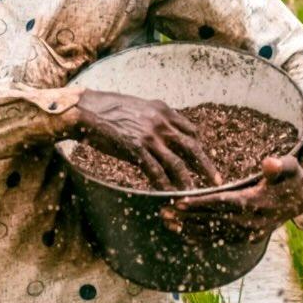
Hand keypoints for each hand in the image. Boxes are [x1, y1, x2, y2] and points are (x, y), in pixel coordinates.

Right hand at [62, 89, 221, 190]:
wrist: (86, 110)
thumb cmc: (108, 109)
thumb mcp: (138, 108)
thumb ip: (153, 120)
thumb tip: (162, 135)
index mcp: (163, 110)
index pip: (190, 130)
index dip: (199, 147)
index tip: (203, 159)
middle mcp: (161, 122)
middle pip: (192, 147)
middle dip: (206, 166)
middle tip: (216, 180)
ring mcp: (149, 136)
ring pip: (177, 163)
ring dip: (188, 181)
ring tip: (195, 194)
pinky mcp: (136, 149)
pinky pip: (156, 172)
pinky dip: (165, 185)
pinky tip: (169, 195)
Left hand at [161, 149, 302, 240]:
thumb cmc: (292, 177)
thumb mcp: (290, 166)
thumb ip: (279, 166)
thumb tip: (270, 163)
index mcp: (257, 202)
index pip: (223, 203)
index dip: (200, 203)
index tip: (180, 202)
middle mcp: (251, 221)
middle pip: (213, 220)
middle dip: (187, 218)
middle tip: (163, 214)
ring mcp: (249, 232)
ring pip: (214, 233)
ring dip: (190, 230)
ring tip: (167, 224)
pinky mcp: (247, 237)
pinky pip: (221, 241)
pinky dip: (203, 239)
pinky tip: (185, 237)